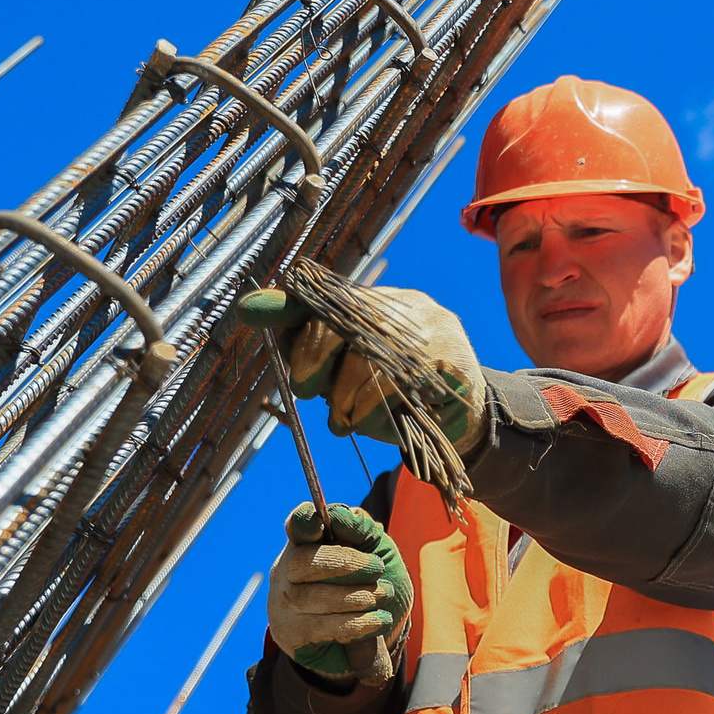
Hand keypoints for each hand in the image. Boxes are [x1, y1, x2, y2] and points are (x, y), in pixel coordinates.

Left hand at [239, 286, 485, 452]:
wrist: (464, 409)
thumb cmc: (394, 386)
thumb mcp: (348, 364)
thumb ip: (308, 339)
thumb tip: (248, 306)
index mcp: (375, 300)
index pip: (325, 294)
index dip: (290, 306)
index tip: (249, 312)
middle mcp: (403, 305)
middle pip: (346, 318)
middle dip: (314, 354)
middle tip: (305, 388)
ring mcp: (431, 327)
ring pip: (369, 352)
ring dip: (344, 393)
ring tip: (339, 419)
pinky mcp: (450, 356)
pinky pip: (397, 379)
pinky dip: (369, 404)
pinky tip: (360, 419)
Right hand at [266, 503, 410, 679]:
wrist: (377, 635)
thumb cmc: (372, 584)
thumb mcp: (377, 551)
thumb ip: (361, 530)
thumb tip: (341, 516)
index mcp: (306, 543)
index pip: (297, 526)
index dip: (304, 521)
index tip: (318, 520)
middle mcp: (287, 572)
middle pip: (302, 562)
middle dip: (345, 563)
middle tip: (378, 567)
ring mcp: (284, 605)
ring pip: (310, 597)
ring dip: (356, 596)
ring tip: (384, 595)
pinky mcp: (292, 636)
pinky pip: (322, 627)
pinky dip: (358, 623)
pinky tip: (379, 620)